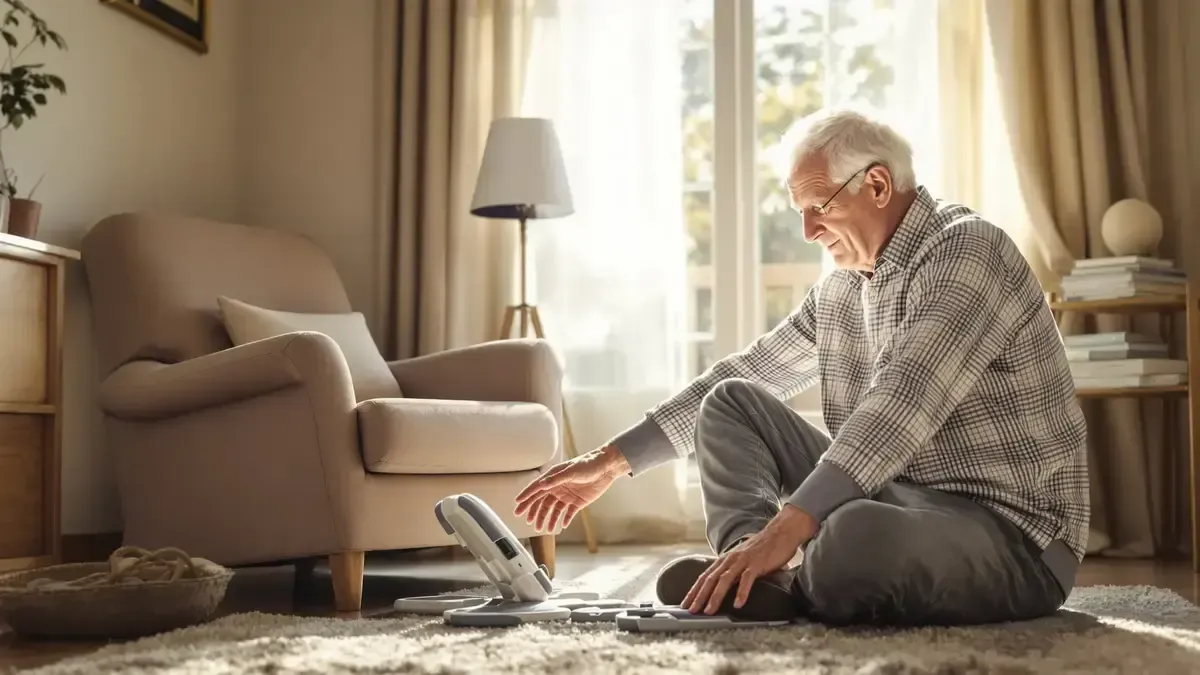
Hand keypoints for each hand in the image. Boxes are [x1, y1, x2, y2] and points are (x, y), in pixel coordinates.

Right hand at [513, 444, 629, 531]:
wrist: (606, 468)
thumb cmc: (588, 464)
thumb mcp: (571, 471)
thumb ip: (556, 479)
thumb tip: (542, 484)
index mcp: (554, 478)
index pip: (536, 488)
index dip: (526, 496)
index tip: (517, 504)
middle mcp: (558, 487)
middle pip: (542, 501)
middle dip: (533, 511)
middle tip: (527, 520)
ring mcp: (567, 495)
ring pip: (553, 510)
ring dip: (547, 518)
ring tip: (542, 528)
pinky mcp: (578, 502)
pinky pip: (568, 513)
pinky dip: (563, 520)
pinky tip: (560, 526)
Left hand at [683, 505, 817, 614]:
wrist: (780, 533)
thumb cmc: (762, 549)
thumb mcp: (743, 560)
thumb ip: (734, 572)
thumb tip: (727, 588)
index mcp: (725, 559)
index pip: (705, 576)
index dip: (694, 590)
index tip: (685, 604)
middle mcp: (730, 559)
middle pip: (710, 579)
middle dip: (699, 596)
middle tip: (691, 611)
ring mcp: (743, 561)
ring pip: (724, 580)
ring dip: (715, 596)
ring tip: (709, 611)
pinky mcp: (756, 564)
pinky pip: (746, 579)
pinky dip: (741, 592)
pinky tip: (738, 604)